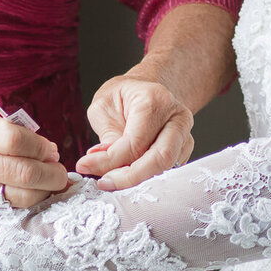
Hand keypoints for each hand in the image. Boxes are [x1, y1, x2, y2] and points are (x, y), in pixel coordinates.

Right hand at [0, 111, 70, 219]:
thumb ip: (9, 134)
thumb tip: (49, 150)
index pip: (18, 140)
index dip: (42, 148)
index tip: (51, 152)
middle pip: (25, 171)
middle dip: (52, 174)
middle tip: (58, 173)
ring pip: (24, 196)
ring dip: (46, 192)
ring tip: (48, 185)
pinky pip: (13, 210)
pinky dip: (29, 205)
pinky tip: (33, 198)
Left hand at [77, 75, 196, 190]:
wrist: (145, 88)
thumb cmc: (124, 95)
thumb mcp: (103, 106)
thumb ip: (107, 136)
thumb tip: (102, 165)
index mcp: (155, 100)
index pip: (136, 142)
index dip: (110, 160)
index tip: (85, 166)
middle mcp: (177, 117)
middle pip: (161, 158)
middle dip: (130, 177)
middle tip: (105, 182)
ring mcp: (185, 134)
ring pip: (166, 167)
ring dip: (137, 178)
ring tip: (112, 177)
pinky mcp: (184, 148)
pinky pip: (167, 169)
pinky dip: (146, 175)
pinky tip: (126, 171)